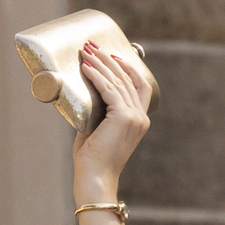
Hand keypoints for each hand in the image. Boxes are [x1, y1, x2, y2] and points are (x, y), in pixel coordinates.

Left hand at [71, 39, 153, 196]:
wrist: (94, 179)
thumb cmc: (92, 160)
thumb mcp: (96, 130)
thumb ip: (96, 113)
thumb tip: (84, 95)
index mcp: (139, 121)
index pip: (139, 86)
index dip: (127, 67)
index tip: (111, 55)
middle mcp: (140, 117)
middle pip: (127, 78)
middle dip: (108, 59)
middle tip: (92, 46)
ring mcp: (134, 117)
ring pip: (118, 81)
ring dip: (100, 64)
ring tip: (86, 51)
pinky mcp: (123, 117)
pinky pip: (109, 90)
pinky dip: (97, 76)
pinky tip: (86, 68)